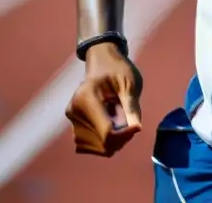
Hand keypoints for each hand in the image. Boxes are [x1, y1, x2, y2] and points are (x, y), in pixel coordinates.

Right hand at [65, 42, 143, 156]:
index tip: (137, 126)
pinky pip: (90, 146)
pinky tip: (114, 127)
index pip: (106, 132)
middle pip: (102, 143)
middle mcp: (75, 111)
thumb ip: (132, 105)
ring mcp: (73, 120)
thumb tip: (136, 128)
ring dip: (114, 142)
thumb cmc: (118, 69)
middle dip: (121, 138)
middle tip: (133, 123)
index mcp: (86, 97)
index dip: (125, 134)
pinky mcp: (74, 125)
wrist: (102, 63)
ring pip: (97, 148)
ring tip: (123, 121)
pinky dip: (105, 143)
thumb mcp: (130, 82)